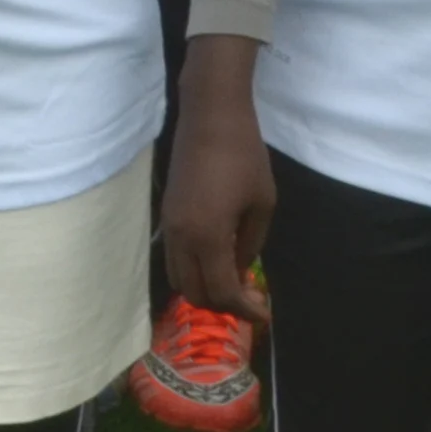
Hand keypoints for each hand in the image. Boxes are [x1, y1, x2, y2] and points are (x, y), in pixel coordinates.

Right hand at [159, 77, 276, 327]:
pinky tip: (217, 260)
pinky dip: (194, 271)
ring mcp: (168, 226)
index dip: (244, 310)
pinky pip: (173, 258)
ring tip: (233, 282)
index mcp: (207, 236)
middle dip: (223, 305)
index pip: (222, 291)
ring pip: (178, 278)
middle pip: (194, 293)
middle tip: (250, 299)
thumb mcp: (262, 204)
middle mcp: (180, 237)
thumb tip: (241, 269)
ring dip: (205, 289)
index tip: (264, 314)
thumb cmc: (244, 156)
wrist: (210, 117)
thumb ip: (251, 244)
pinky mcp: (166, 215)